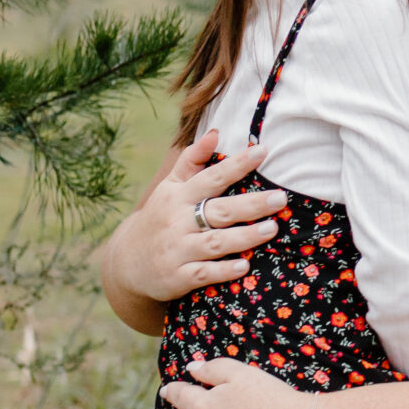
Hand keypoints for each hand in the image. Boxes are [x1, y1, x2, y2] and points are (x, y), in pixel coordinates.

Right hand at [103, 130, 289, 307]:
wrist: (127, 262)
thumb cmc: (159, 218)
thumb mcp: (169, 187)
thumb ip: (192, 160)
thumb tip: (215, 132)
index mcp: (178, 196)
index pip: (212, 177)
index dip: (237, 164)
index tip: (263, 151)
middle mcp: (177, 221)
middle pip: (219, 211)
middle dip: (251, 204)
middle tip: (280, 198)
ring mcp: (177, 250)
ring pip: (215, 243)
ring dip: (244, 237)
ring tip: (272, 229)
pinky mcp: (177, 277)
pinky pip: (204, 274)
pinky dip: (223, 271)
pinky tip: (245, 266)